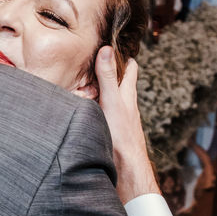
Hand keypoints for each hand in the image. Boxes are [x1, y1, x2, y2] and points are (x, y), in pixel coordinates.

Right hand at [93, 47, 156, 201]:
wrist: (125, 168)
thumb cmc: (121, 135)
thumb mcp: (112, 101)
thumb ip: (107, 77)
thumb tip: (106, 50)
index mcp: (127, 95)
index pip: (130, 70)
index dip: (125, 58)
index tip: (116, 47)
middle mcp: (125, 106)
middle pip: (120, 84)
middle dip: (111, 74)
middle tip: (97, 64)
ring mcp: (119, 119)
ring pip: (111, 101)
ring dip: (100, 93)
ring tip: (86, 86)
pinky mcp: (112, 131)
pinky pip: (103, 115)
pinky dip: (95, 109)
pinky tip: (86, 113)